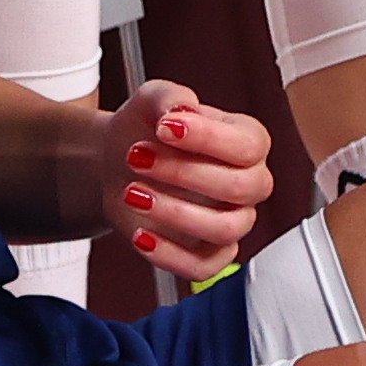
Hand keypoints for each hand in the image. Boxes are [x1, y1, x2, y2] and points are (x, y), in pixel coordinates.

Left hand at [99, 78, 269, 283]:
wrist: (116, 160)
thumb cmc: (147, 127)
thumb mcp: (154, 98)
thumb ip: (170, 97)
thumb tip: (181, 112)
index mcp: (248, 142)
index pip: (248, 145)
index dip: (207, 138)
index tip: (163, 127)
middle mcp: (249, 183)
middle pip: (240, 188)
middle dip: (183, 173)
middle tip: (137, 157)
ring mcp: (232, 221)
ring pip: (225, 229)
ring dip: (175, 212)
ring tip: (133, 193)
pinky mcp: (207, 253)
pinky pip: (203, 267)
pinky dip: (170, 255)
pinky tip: (141, 234)